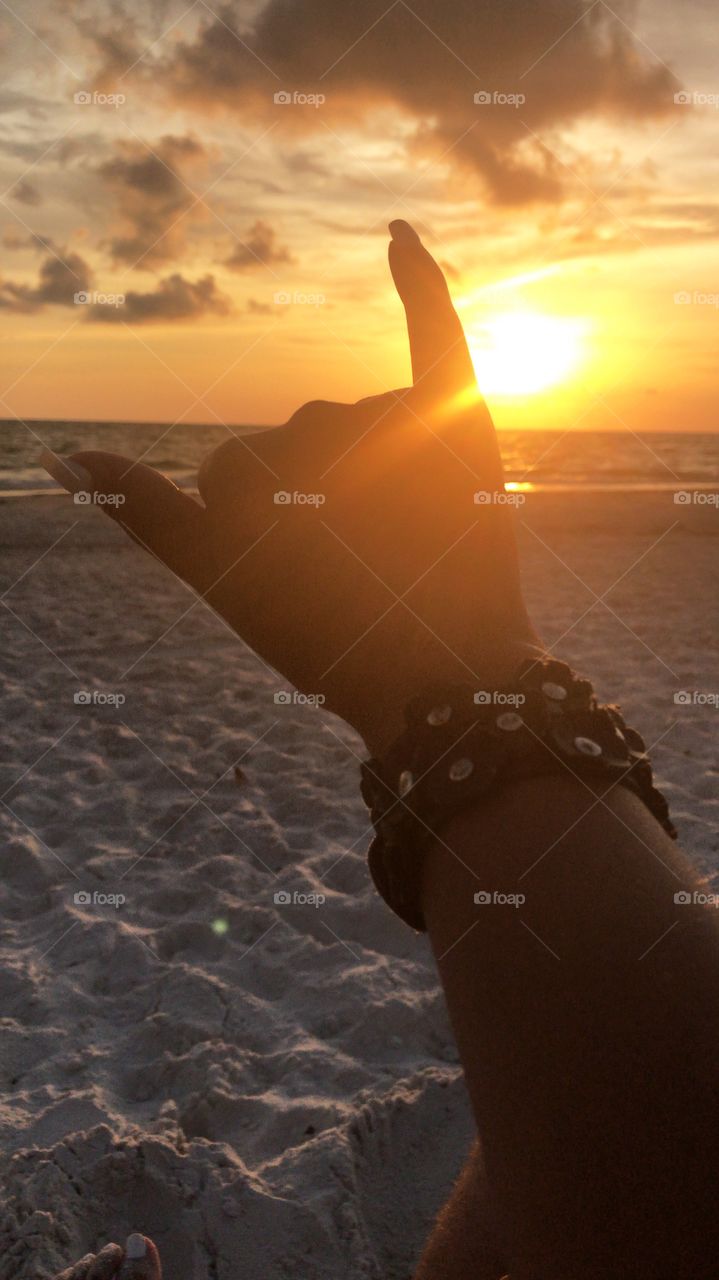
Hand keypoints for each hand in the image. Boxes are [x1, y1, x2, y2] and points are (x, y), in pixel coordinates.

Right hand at [44, 221, 540, 754]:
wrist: (446, 679)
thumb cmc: (327, 640)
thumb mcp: (222, 584)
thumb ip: (143, 513)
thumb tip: (62, 456)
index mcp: (248, 482)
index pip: (231, 474)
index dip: (264, 536)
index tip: (300, 586)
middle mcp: (307, 441)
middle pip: (295, 441)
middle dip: (321, 499)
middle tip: (361, 572)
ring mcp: (382, 427)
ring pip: (352, 421)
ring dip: (374, 470)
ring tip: (406, 546)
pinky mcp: (453, 419)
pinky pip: (433, 334)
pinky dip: (421, 283)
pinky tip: (400, 237)